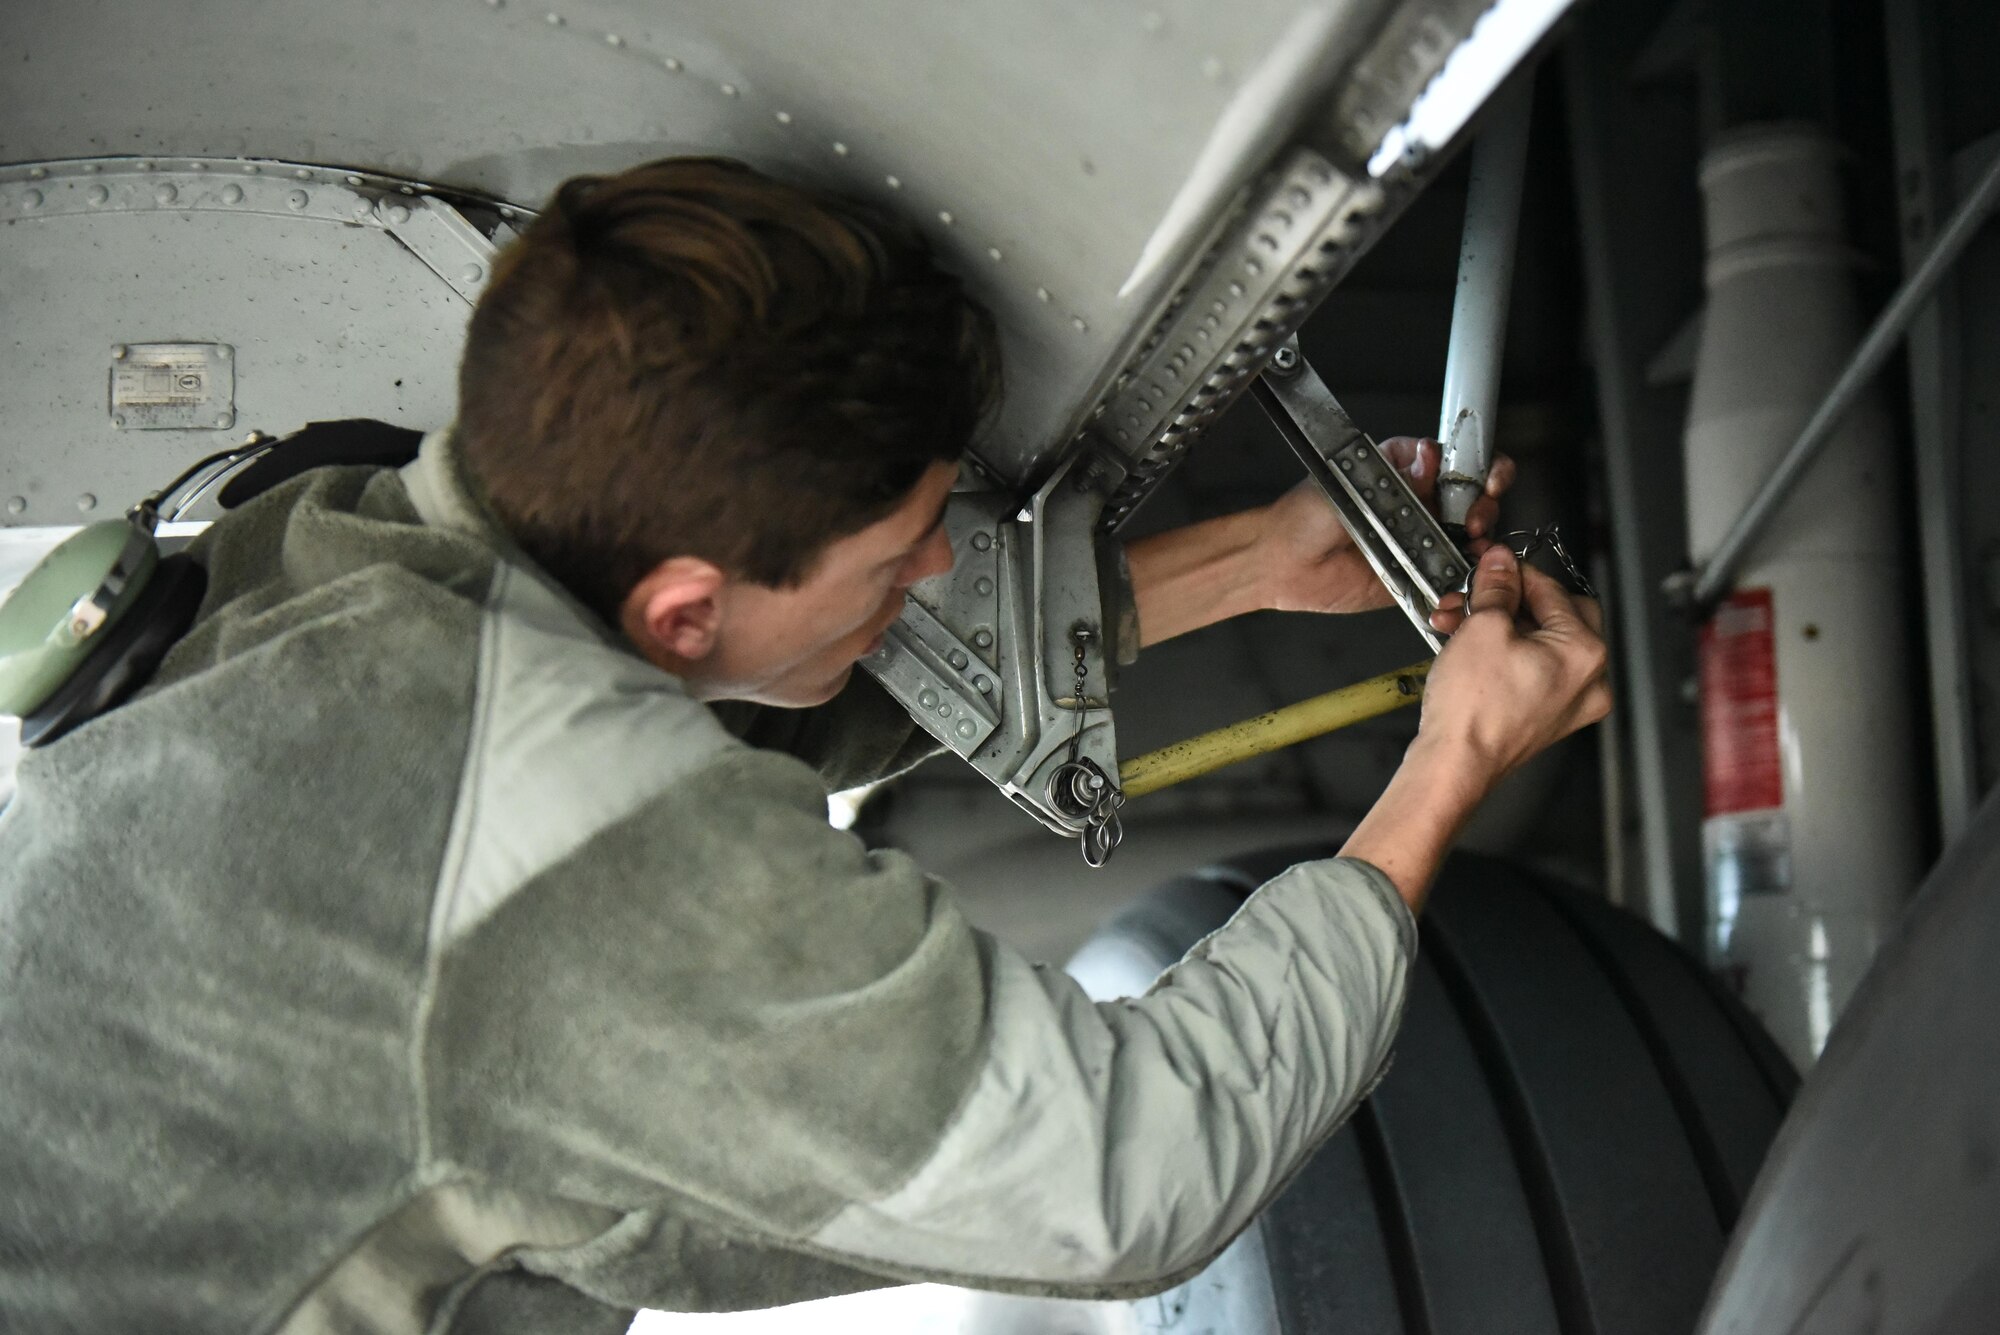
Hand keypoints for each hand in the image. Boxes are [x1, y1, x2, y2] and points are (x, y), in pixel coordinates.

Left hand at [1256, 438, 1515, 628]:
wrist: (1281, 563)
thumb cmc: (1305, 515)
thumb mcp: (1349, 482)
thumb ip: (1393, 475)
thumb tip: (1428, 458)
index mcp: (1406, 472)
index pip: (1458, 463)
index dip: (1480, 468)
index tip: (1484, 479)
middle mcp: (1420, 505)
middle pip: (1474, 501)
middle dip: (1483, 506)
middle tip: (1470, 518)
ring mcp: (1421, 542)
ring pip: (1470, 540)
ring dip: (1480, 543)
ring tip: (1470, 545)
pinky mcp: (1415, 577)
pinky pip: (1449, 579)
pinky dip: (1462, 580)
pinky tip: (1462, 577)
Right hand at [1417, 545, 1612, 788]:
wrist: (1455, 764)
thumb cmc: (1474, 711)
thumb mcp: (1482, 627)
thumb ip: (1496, 587)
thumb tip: (1501, 565)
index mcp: (1586, 653)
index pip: (1554, 591)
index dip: (1516, 573)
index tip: (1492, 567)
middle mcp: (1589, 681)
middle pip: (1555, 616)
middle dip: (1509, 601)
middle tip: (1477, 596)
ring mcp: (1570, 703)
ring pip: (1539, 643)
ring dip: (1498, 627)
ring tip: (1457, 624)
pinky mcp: (1548, 717)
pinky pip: (1533, 670)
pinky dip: (1504, 654)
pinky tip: (1469, 648)